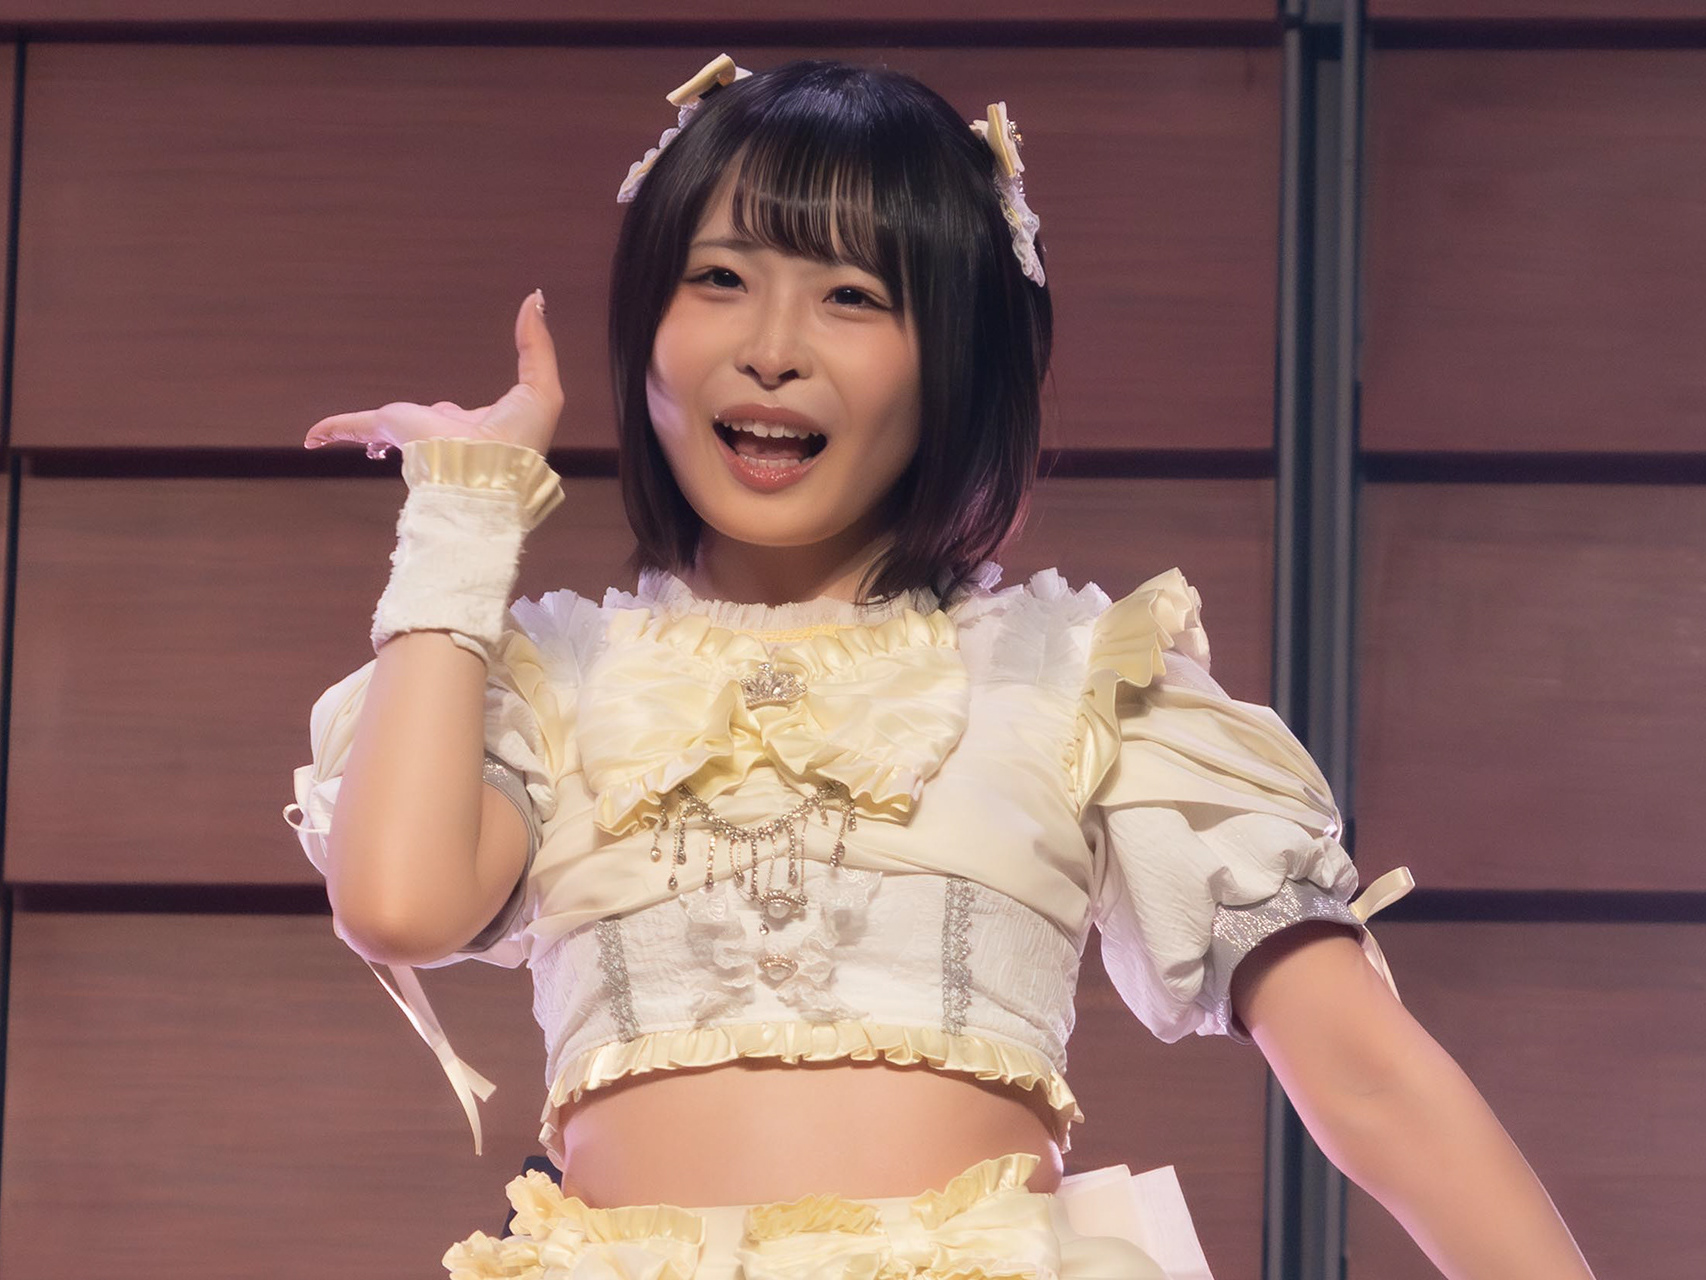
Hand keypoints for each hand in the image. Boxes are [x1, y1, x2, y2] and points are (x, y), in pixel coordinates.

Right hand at [303, 290, 562, 458]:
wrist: (493, 469)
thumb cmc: (520, 438)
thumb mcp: (540, 385)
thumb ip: (535, 343)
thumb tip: (535, 298)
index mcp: (471, 425)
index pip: (455, 414)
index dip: (452, 411)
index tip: (450, 410)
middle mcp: (439, 430)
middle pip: (418, 422)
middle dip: (408, 426)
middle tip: (399, 428)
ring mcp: (414, 431)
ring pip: (380, 429)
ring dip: (362, 435)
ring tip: (340, 435)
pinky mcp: (392, 430)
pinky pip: (353, 427)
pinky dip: (332, 429)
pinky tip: (313, 438)